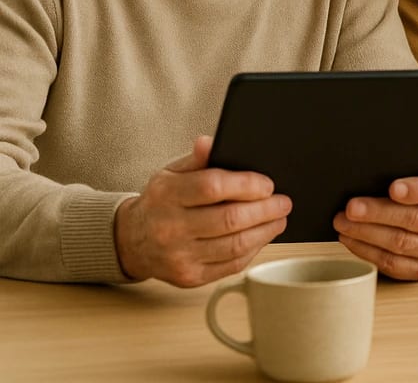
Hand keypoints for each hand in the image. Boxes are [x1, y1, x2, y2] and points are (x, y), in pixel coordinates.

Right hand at [114, 136, 291, 286]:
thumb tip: (210, 142)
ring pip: (235, 245)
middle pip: (230, 219)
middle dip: (265, 209)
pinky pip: (231, 265)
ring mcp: (179, 256)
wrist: (131, 241)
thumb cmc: (160, 202)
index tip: (268, 184)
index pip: (213, 187)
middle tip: (283, 202)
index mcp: (167, 195)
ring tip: (279, 218)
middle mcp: (170, 228)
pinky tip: (262, 236)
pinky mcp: (190, 277)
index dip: (247, 185)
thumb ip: (196, 158)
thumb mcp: (171, 173)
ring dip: (265, 231)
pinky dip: (253, 250)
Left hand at [334, 153, 417, 279]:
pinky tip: (351, 239)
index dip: (417, 191)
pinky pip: (393, 264)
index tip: (392, 188)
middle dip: (379, 214)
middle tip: (351, 207)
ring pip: (401, 245)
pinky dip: (368, 252)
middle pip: (415, 221)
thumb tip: (404, 141)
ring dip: (367, 234)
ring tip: (342, 222)